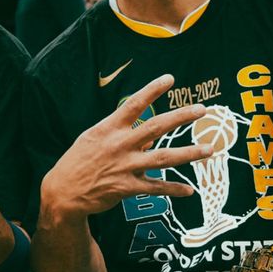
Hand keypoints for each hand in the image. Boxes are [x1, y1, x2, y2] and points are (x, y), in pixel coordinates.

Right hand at [42, 74, 212, 218]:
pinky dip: (173, 189)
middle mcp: (120, 145)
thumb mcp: (95, 140)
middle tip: (202, 109)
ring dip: (189, 153)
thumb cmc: (78, 161)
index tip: (170, 79)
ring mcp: (125, 166)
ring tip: (209, 149)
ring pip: (163, 158)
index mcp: (109, 128)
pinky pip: (155, 188)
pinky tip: (189, 190)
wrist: (63, 192)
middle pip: (156, 127)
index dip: (152, 90)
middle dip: (181, 117)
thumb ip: (123, 135)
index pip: (134, 104)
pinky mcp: (127, 187)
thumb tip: (150, 138)